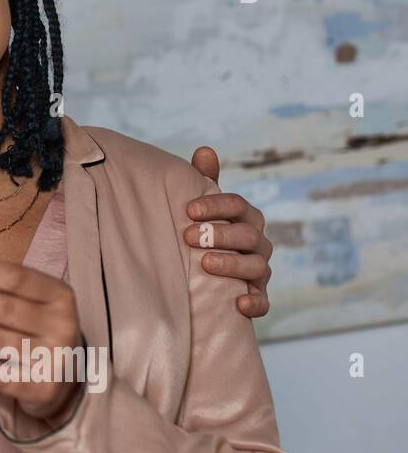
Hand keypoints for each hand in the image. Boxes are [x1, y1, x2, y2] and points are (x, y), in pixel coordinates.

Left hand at [185, 146, 272, 317]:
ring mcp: (259, 270)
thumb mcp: (202, 208)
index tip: (188, 210)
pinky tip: (239, 303)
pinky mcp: (256, 296)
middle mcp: (257, 241)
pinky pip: (264, 301)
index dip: (215, 206)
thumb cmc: (204, 233)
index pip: (237, 205)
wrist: (204, 277)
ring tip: (205, 264)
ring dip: (232, 263)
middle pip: (247, 234)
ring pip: (256, 265)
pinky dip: (255, 302)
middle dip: (219, 234)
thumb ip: (204, 181)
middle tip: (188, 236)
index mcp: (244, 217)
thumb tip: (205, 150)